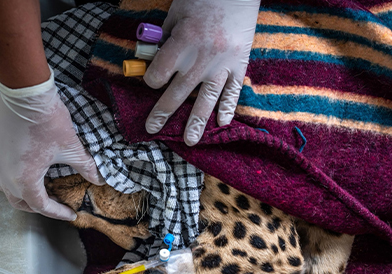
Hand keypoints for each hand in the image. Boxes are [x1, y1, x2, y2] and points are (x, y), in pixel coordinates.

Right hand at [0, 70, 103, 220]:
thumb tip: (100, 179)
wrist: (26, 92)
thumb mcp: (71, 147)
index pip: (41, 206)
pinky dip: (16, 180)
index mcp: (25, 180)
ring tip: (44, 191)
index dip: (58, 213)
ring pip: (8, 190)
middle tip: (58, 205)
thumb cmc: (46, 121)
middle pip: (21, 203)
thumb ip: (86, 167)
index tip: (71, 213)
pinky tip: (30, 172)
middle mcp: (6, 175)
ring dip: (25, 195)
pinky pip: (3, 173)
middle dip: (39, 207)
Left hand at [143, 0, 259, 145]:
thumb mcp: (176, 13)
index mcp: (183, 41)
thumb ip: (166, 38)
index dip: (152, 79)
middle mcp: (202, 58)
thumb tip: (156, 58)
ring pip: (206, 100)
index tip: (152, 80)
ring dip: (196, 123)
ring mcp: (223, 64)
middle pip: (177, 93)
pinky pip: (233, 92)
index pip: (159, 73)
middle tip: (152, 128)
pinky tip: (222, 123)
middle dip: (162, 112)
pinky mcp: (240, 64)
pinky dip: (228, 108)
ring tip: (190, 141)